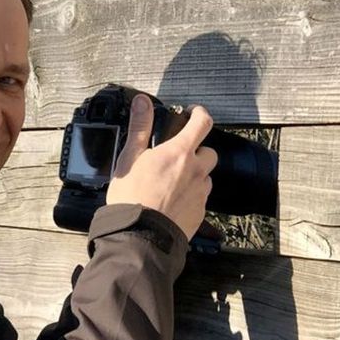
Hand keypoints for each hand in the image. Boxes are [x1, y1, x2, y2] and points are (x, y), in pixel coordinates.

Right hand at [106, 94, 217, 238]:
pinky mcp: (200, 213)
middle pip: (209, 152)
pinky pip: (201, 198)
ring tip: (173, 182)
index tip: (192, 113)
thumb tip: (142, 103)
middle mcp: (196, 171)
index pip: (202, 123)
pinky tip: (173, 201)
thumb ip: (140, 128)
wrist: (140, 236)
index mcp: (180, 153)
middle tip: (179, 156)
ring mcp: (200, 193)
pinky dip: (191, 196)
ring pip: (206, 177)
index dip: (199, 113)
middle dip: (198, 150)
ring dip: (195, 175)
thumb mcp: (130, 158)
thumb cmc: (132, 197)